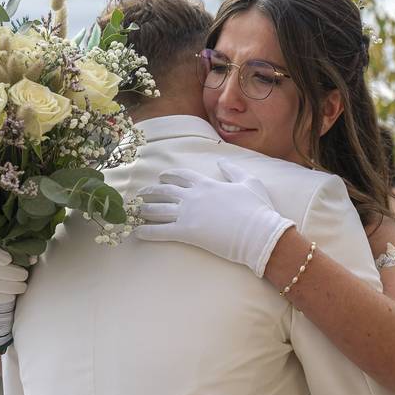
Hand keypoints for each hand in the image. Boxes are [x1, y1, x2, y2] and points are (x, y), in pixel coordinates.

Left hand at [135, 163, 294, 277]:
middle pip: (164, 191)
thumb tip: (221, 162)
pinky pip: (160, 231)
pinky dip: (147, 231)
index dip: (169, 176)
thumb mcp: (249, 182)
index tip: (161, 177)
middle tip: (140, 195)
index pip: (181, 176)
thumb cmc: (257, 208)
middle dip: (150, 192)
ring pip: (158, 210)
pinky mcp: (186, 232)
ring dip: (144, 210)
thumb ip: (233, 170)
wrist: (259, 232)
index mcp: (207, 183)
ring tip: (135, 212)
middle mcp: (193, 196)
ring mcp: (188, 214)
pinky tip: (137, 232)